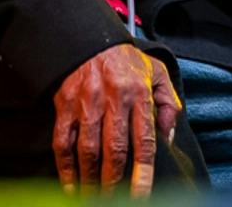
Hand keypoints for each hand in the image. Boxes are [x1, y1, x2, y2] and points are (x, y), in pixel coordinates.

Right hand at [52, 44, 180, 196]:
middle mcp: (112, 99)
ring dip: (91, 180)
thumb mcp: (157, 74)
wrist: (90, 40)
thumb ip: (169, 104)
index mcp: (138, 93)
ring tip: (94, 197)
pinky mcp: (65, 105)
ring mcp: (86, 103)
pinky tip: (72, 185)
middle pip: (114, 150)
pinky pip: (63, 143)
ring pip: (87, 150)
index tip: (141, 195)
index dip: (143, 173)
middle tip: (114, 201)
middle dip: (114, 182)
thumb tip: (168, 137)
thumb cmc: (126, 61)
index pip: (143, 140)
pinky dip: (65, 168)